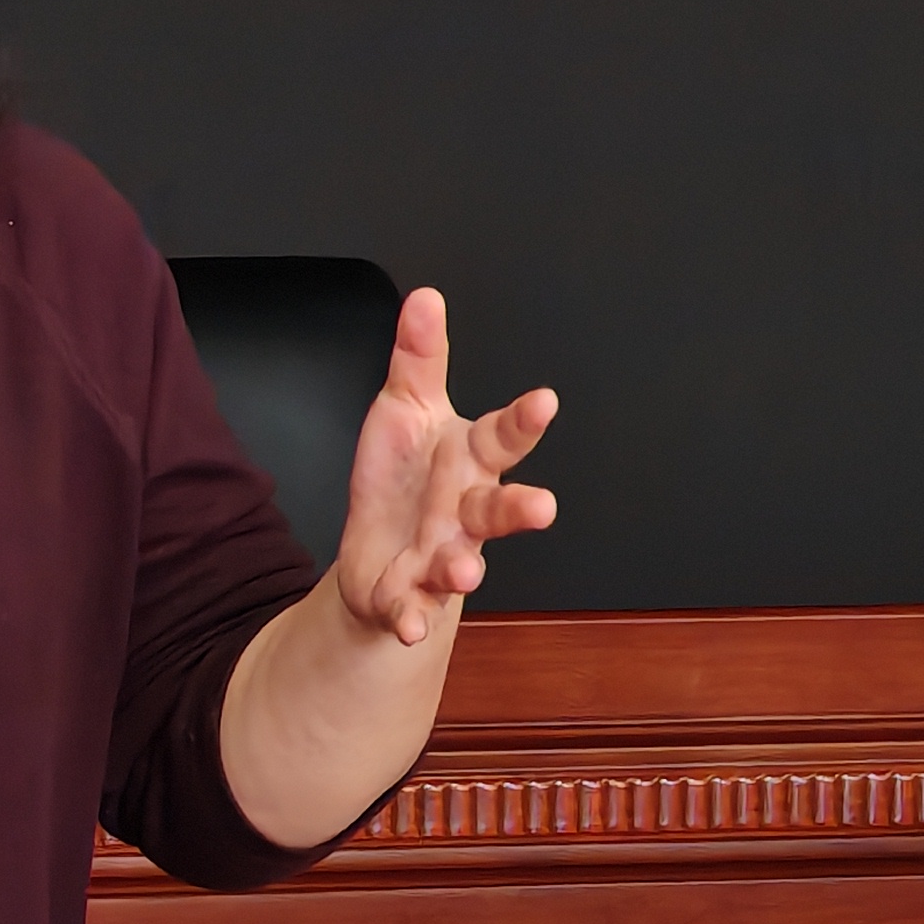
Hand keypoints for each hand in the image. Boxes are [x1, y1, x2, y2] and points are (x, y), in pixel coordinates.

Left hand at [336, 290, 554, 647]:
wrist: (378, 550)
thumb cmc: (404, 475)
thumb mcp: (405, 406)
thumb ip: (418, 357)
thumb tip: (426, 298)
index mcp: (467, 459)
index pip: (502, 437)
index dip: (523, 421)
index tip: (545, 401)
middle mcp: (463, 511)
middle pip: (498, 509)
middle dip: (520, 509)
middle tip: (542, 506)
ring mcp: (441, 555)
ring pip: (461, 563)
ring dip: (464, 568)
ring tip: (462, 571)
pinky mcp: (408, 593)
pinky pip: (410, 607)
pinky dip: (409, 616)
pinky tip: (407, 624)